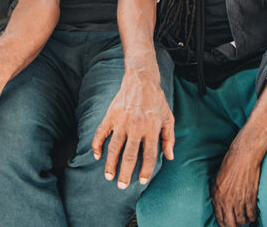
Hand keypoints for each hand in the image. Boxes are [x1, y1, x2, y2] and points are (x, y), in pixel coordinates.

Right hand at [91, 71, 173, 188]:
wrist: (141, 80)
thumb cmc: (157, 100)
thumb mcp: (168, 118)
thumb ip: (169, 138)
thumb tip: (169, 157)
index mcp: (151, 129)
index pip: (148, 155)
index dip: (146, 170)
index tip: (142, 181)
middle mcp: (136, 127)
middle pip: (129, 155)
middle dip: (125, 173)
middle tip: (121, 186)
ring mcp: (122, 122)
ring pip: (114, 147)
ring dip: (110, 163)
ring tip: (108, 176)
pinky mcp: (111, 116)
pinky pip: (101, 133)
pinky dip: (97, 145)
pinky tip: (96, 156)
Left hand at [211, 148, 261, 226]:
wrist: (244, 155)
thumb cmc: (230, 164)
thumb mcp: (218, 179)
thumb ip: (217, 193)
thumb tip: (218, 204)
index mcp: (217, 196)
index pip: (219, 218)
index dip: (223, 224)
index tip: (227, 224)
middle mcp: (227, 200)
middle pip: (230, 224)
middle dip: (233, 226)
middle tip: (236, 225)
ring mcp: (239, 200)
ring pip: (242, 220)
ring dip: (244, 221)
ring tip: (245, 219)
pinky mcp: (251, 197)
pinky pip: (252, 214)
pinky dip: (253, 216)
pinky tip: (253, 215)